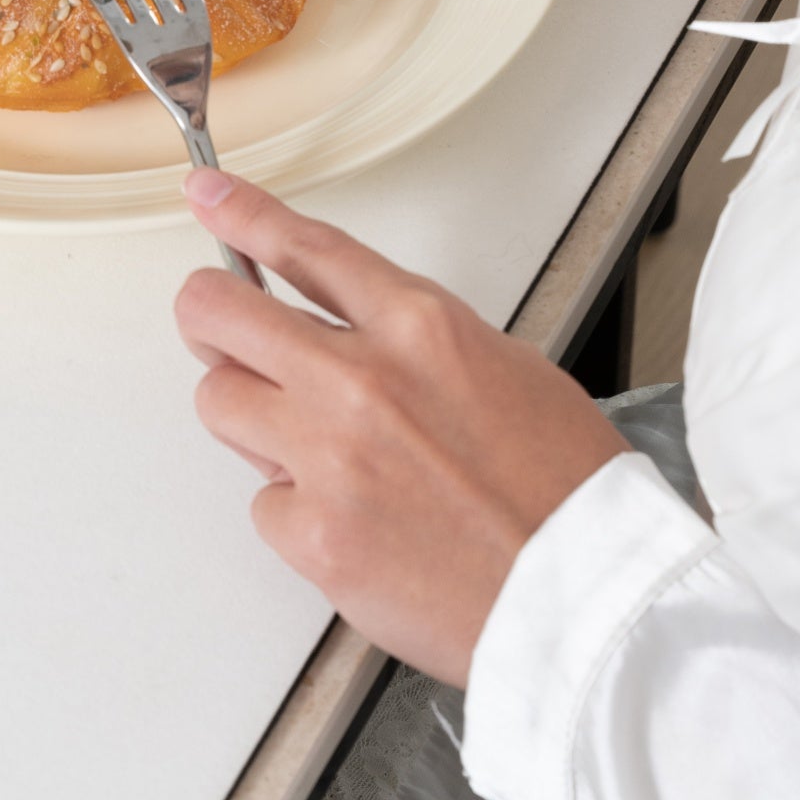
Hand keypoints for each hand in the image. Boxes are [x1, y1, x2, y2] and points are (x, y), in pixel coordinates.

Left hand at [174, 169, 626, 688]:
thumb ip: (410, 339)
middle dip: (207, 314)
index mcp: (420, 327)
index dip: (242, 214)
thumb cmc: (568, 494)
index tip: (208, 196)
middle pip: (220, 313)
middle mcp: (361, 381)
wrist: (591, 603)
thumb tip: (344, 331)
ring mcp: (329, 457)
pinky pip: (262, 501)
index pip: (304, 248)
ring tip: (313, 447)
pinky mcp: (312, 534)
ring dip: (250, 416)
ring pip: (218, 401)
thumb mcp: (505, 368)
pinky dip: (295, 510)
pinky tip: (353, 524)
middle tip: (217, 329)